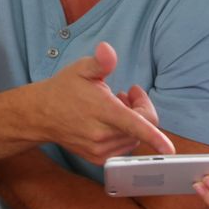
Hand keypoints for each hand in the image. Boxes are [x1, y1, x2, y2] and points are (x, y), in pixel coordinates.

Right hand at [32, 42, 174, 164]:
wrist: (41, 115)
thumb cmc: (64, 89)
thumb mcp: (81, 68)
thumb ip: (100, 61)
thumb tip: (107, 50)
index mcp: (102, 111)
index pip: (134, 125)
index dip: (155, 137)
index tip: (168, 148)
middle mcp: (101, 134)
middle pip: (141, 127)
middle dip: (141, 108)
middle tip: (130, 92)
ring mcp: (99, 149)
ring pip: (134, 138)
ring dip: (134, 122)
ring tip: (119, 104)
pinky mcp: (98, 158)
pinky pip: (124, 147)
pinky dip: (125, 134)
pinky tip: (112, 121)